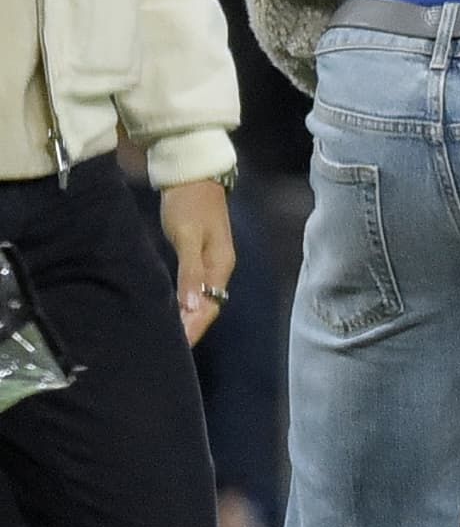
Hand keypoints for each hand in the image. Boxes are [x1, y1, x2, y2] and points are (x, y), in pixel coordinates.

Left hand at [161, 175, 232, 345]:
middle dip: (193, 328)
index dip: (195, 328)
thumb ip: (191, 272)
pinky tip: (176, 308)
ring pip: (204, 298)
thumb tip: (193, 307)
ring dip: (190, 317)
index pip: (210, 306)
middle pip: (210, 305)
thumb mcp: (188, 237)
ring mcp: (213, 261)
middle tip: (171, 350)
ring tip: (172, 335)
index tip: (178, 349)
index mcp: (221, 266)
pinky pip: (197, 287)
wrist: (193, 175)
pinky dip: (187, 302)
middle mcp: (221, 268)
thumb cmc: (189, 205)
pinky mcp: (201, 255)